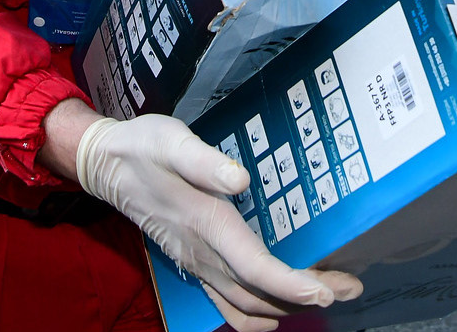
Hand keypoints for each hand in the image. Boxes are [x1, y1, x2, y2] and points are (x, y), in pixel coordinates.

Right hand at [73, 113, 363, 330]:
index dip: (291, 284)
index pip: (254, 267)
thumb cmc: (144, 148)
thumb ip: (205, 162)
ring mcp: (197, 265)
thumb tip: (240, 179)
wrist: (107, 165)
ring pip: (247, 306)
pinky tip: (278, 309)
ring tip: (327, 295)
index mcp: (206, 224)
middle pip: (260, 293)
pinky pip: (226, 307)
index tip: (325, 292)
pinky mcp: (194, 265)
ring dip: (287, 307)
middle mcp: (203, 254)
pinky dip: (256, 317)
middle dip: (307, 296)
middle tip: (349, 287)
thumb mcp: (172, 141)